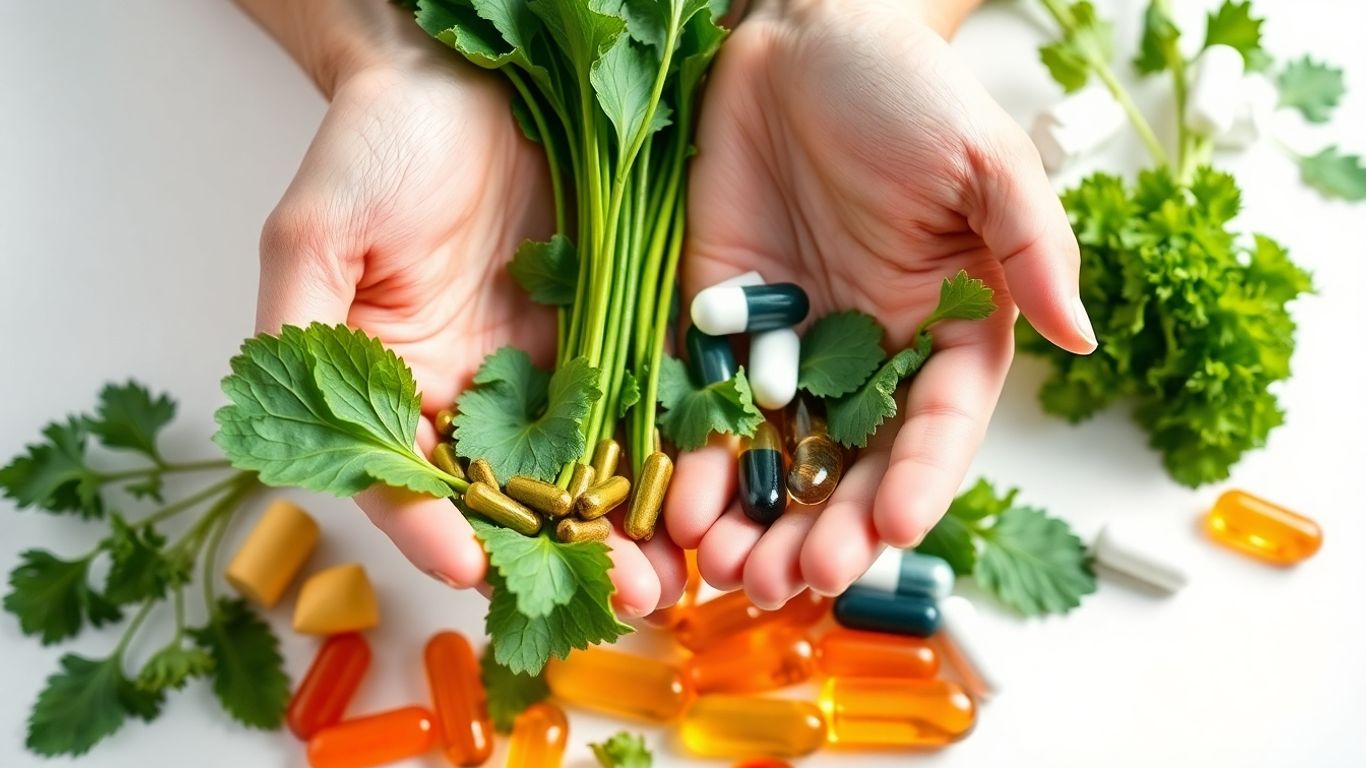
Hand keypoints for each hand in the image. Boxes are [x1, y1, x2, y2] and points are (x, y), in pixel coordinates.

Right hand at [246, 3, 682, 616]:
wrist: (464, 74)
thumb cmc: (377, 148)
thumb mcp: (314, 236)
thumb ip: (301, 335)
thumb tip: (308, 445)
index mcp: (406, 388)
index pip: (415, 483)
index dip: (437, 530)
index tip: (472, 569)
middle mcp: (482, 394)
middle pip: (517, 494)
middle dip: (559, 551)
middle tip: (609, 596)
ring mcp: (555, 369)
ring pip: (590, 467)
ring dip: (627, 525)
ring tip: (664, 573)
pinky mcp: (619, 334)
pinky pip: (646, 401)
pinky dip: (671, 454)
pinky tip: (701, 492)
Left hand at [664, 0, 1095, 606]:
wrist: (799, 37)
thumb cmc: (904, 88)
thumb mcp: (984, 157)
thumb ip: (1031, 244)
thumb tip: (1080, 338)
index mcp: (943, 330)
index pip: (936, 424)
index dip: (917, 477)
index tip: (895, 525)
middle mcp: (865, 355)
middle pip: (850, 463)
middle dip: (828, 525)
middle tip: (799, 576)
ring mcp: (786, 347)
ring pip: (774, 454)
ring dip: (758, 519)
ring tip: (738, 571)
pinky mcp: (714, 324)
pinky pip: (702, 405)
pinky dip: (692, 459)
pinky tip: (680, 510)